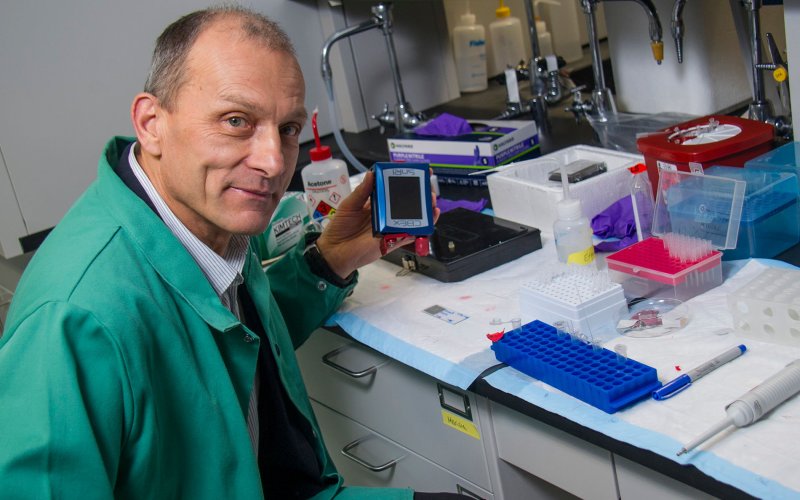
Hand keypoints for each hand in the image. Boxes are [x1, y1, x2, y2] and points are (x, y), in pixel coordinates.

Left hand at [316, 170, 438, 278]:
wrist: (335, 252)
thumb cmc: (339, 228)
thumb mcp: (349, 205)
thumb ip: (362, 191)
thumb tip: (372, 174)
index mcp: (375, 203)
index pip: (392, 189)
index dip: (404, 180)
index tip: (415, 171)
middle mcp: (385, 214)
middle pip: (406, 202)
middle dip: (419, 193)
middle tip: (428, 184)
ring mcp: (390, 227)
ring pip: (412, 217)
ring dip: (424, 209)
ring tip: (431, 200)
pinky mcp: (392, 241)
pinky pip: (410, 234)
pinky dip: (421, 228)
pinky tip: (429, 219)